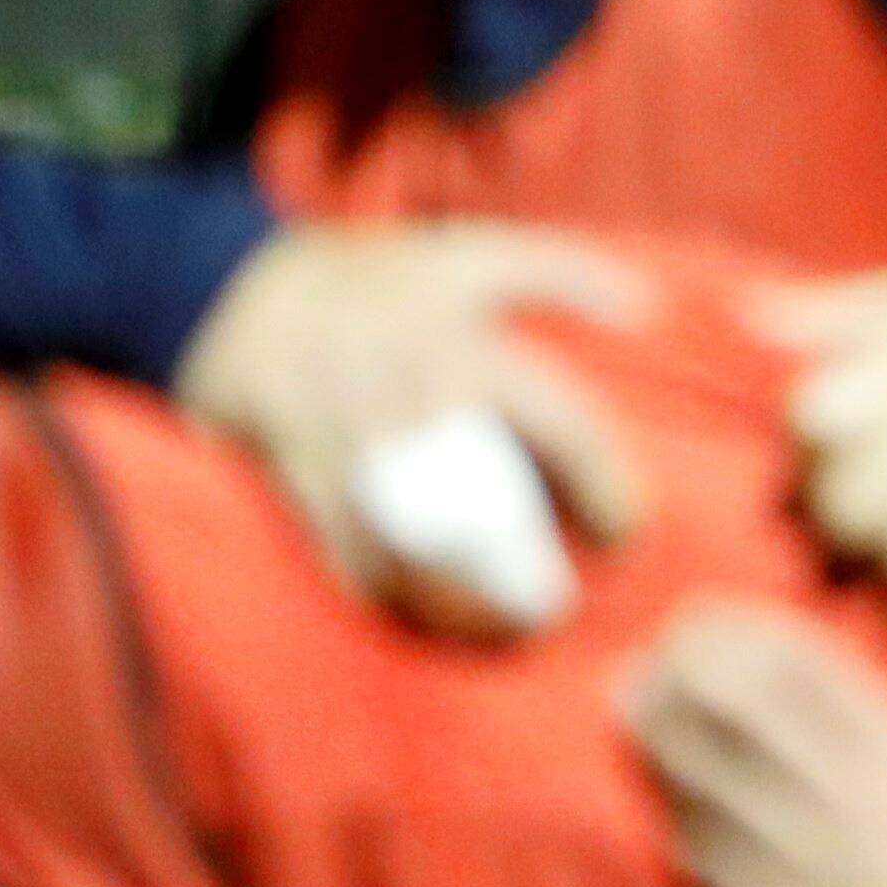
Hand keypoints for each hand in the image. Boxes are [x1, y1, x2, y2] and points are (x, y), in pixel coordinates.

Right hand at [172, 222, 647, 635]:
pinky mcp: (303, 497)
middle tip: (561, 610)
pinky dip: (390, 602)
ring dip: (457, 610)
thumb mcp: (472, 252)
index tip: (629, 528)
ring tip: (504, 633)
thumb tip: (648, 306)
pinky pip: (348, 567)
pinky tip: (428, 620)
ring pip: (408, 563)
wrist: (238, 302)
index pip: (562, 434)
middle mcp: (409, 420)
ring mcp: (348, 467)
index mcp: (464, 357)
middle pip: (481, 527)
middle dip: (522, 581)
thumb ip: (564, 274)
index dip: (607, 488)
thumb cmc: (373, 280)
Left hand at [629, 593, 886, 886]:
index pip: (822, 696)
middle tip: (648, 651)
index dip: (764, 650)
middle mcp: (851, 822)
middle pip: (754, 743)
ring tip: (629, 708)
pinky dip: (695, 848)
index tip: (715, 615)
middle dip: (696, 691)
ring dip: (674, 755)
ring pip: (726, 808)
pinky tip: (671, 827)